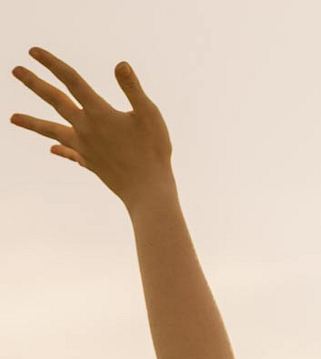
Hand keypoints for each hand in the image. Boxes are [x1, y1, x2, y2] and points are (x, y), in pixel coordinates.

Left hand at [10, 47, 172, 210]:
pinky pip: (70, 153)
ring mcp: (86, 148)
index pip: (72, 81)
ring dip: (32, 123)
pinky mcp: (91, 163)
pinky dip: (61, 150)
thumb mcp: (150, 116)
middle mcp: (86, 129)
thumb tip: (120, 64)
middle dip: (34, 84)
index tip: (33, 51)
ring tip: (12, 118)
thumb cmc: (154, 153)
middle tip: (15, 70)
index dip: (53, 64)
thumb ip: (133, 89)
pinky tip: (52, 149)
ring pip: (53, 131)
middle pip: (55, 101)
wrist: (148, 192)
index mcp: (99, 113)